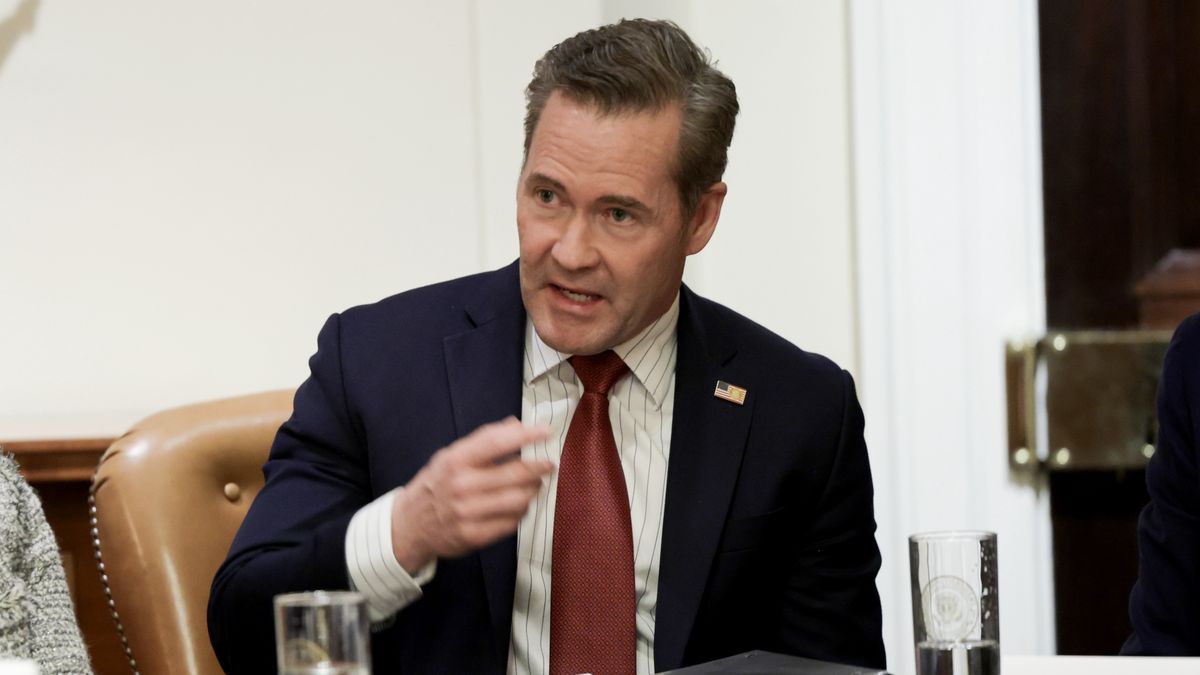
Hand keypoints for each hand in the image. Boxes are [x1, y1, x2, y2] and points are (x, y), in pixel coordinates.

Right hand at [390, 417, 552, 572]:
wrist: (409, 525)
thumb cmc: (437, 484)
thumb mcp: (451, 456)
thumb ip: (483, 441)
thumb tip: (516, 424)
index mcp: (456, 460)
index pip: (496, 442)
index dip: (525, 435)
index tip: (545, 431)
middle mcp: (461, 485)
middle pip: (514, 473)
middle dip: (538, 467)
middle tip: (549, 464)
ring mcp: (467, 512)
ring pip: (518, 500)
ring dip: (532, 491)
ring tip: (533, 485)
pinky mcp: (473, 535)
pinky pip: (511, 522)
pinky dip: (521, 512)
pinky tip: (519, 505)